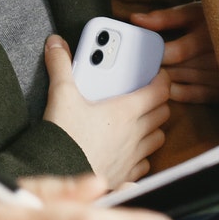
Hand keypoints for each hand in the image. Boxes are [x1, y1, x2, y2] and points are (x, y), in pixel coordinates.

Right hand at [42, 35, 169, 186]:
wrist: (58, 175)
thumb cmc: (64, 137)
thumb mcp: (61, 96)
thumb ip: (61, 67)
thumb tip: (55, 44)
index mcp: (125, 111)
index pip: (159, 91)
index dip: (162, 79)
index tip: (157, 73)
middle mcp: (135, 134)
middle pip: (162, 112)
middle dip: (158, 101)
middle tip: (145, 93)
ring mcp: (133, 156)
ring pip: (158, 137)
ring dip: (153, 127)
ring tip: (138, 119)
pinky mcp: (126, 175)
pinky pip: (146, 162)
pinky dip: (142, 153)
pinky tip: (129, 147)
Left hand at [131, 2, 218, 103]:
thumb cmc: (213, 20)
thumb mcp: (192, 13)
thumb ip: (164, 18)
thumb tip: (135, 19)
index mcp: (208, 36)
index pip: (175, 52)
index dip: (155, 54)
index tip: (140, 53)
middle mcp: (217, 58)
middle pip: (176, 70)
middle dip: (155, 67)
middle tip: (136, 67)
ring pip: (182, 83)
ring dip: (163, 80)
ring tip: (147, 75)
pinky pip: (194, 96)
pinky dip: (176, 93)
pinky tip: (165, 86)